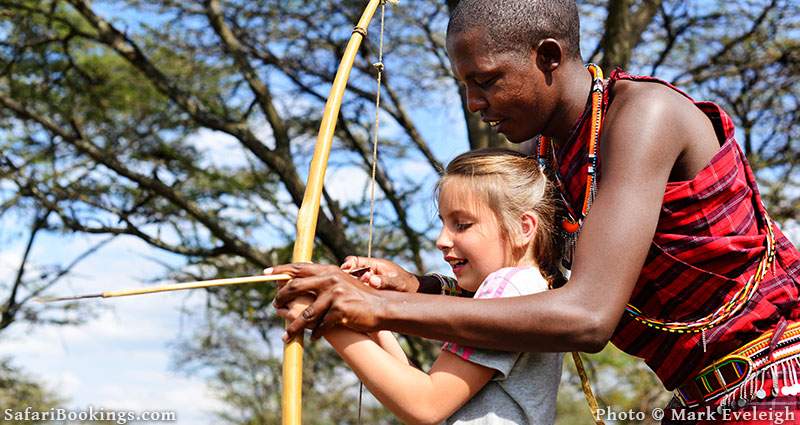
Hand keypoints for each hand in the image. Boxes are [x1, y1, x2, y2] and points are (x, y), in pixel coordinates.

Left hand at [268, 263, 387, 339]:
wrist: (381, 307)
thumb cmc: (359, 297)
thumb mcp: (341, 282)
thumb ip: (323, 280)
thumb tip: (299, 282)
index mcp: (329, 270)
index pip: (299, 267)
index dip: (281, 270)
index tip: (265, 273)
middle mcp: (330, 279)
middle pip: (295, 287)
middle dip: (281, 298)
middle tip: (275, 306)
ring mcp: (335, 295)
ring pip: (306, 314)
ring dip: (294, 326)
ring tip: (286, 335)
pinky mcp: (340, 311)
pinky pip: (321, 325)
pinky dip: (316, 333)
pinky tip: (314, 338)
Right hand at [340, 256, 418, 292]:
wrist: (413, 291)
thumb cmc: (407, 285)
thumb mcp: (398, 283)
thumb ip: (385, 281)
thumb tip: (372, 281)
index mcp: (375, 264)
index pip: (356, 260)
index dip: (348, 264)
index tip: (344, 269)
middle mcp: (369, 271)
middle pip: (351, 271)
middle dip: (347, 277)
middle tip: (349, 284)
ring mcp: (368, 280)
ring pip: (352, 281)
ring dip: (351, 286)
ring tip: (354, 292)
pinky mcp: (368, 290)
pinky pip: (357, 289)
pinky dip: (354, 293)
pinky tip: (354, 300)